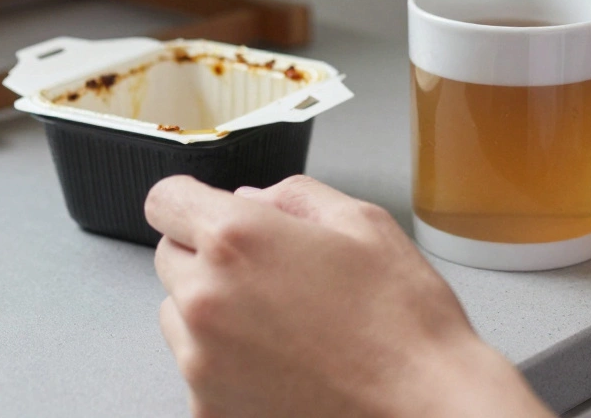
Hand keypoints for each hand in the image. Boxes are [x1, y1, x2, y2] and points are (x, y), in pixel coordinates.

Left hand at [145, 175, 552, 417]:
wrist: (424, 410)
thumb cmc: (405, 324)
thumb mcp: (364, 223)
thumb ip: (295, 195)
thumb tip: (253, 198)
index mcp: (237, 240)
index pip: (165, 200)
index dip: (192, 201)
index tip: (209, 211)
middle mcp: (206, 300)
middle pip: (169, 257)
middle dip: (208, 254)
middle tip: (269, 271)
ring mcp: (202, 363)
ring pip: (177, 315)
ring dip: (211, 309)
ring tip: (281, 322)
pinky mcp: (209, 411)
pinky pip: (198, 370)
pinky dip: (227, 362)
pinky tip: (283, 362)